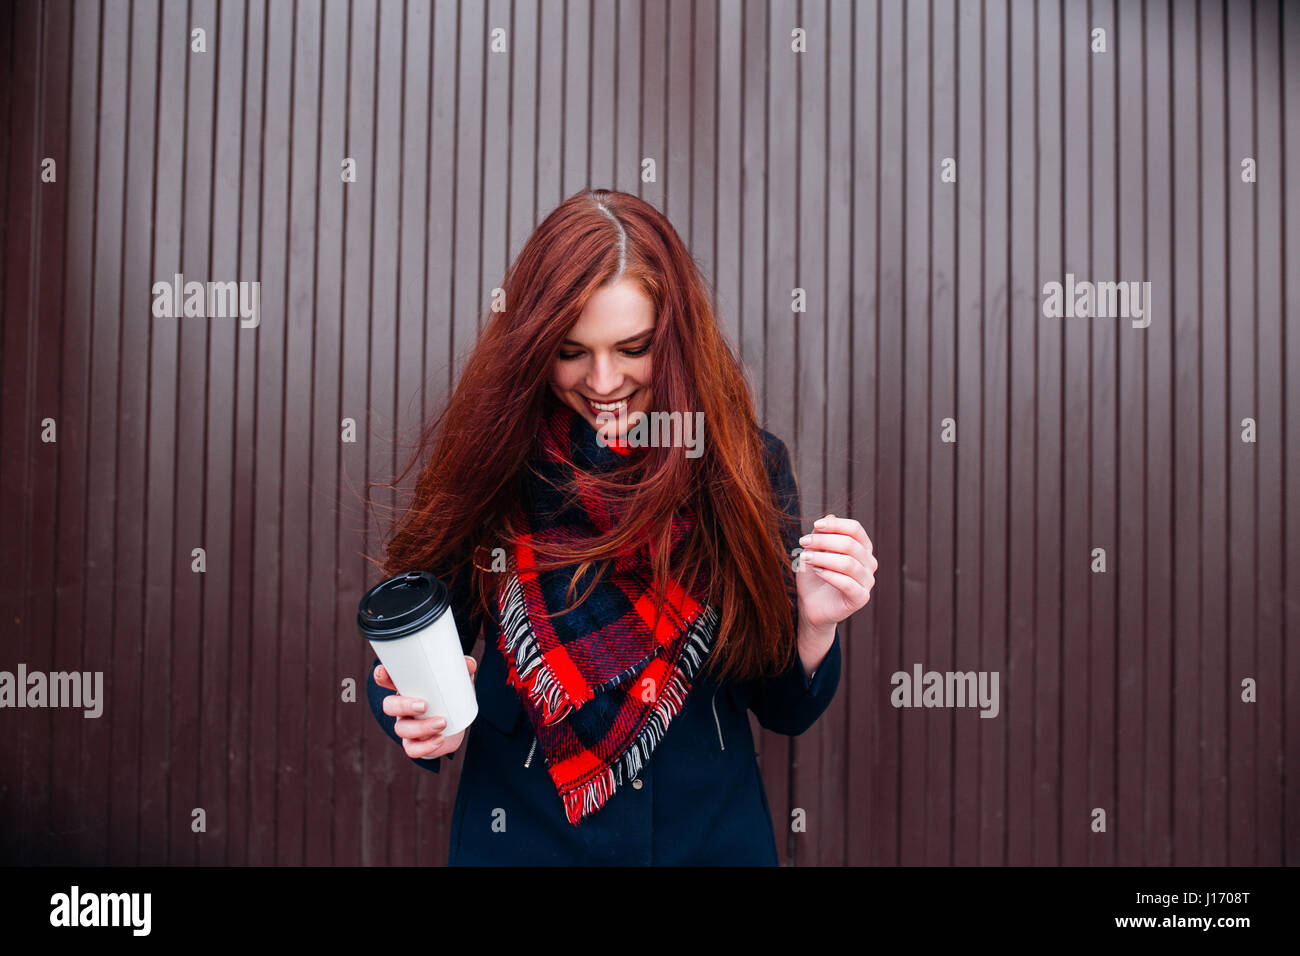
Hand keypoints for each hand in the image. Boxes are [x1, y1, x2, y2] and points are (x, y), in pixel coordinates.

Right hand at [375, 657, 477, 759]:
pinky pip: (412, 749)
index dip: (382, 676)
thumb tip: (469, 663)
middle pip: (390, 706)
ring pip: (401, 729)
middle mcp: (402, 707)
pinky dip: (424, 747)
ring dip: (420, 728)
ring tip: (442, 723)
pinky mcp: (415, 744)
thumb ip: (462, 670)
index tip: (383, 672)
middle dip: (404, 706)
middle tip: (424, 706)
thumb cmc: (451, 696)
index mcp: (407, 687)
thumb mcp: (458, 681)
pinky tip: (439, 740)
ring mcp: (406, 726)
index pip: (388, 679)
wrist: (456, 725)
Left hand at [794, 514, 877, 631]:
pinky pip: (848, 583)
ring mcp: (867, 581)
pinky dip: (830, 575)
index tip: (815, 525)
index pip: (856, 529)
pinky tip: (817, 572)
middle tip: (803, 542)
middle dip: (823, 541)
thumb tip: (830, 517)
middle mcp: (869, 563)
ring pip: (848, 563)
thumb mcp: (814, 551)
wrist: (811, 605)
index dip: (835, 525)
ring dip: (823, 558)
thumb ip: (822, 534)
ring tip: (805, 558)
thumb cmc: (815, 575)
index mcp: (862, 548)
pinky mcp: (861, 598)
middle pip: (850, 544)